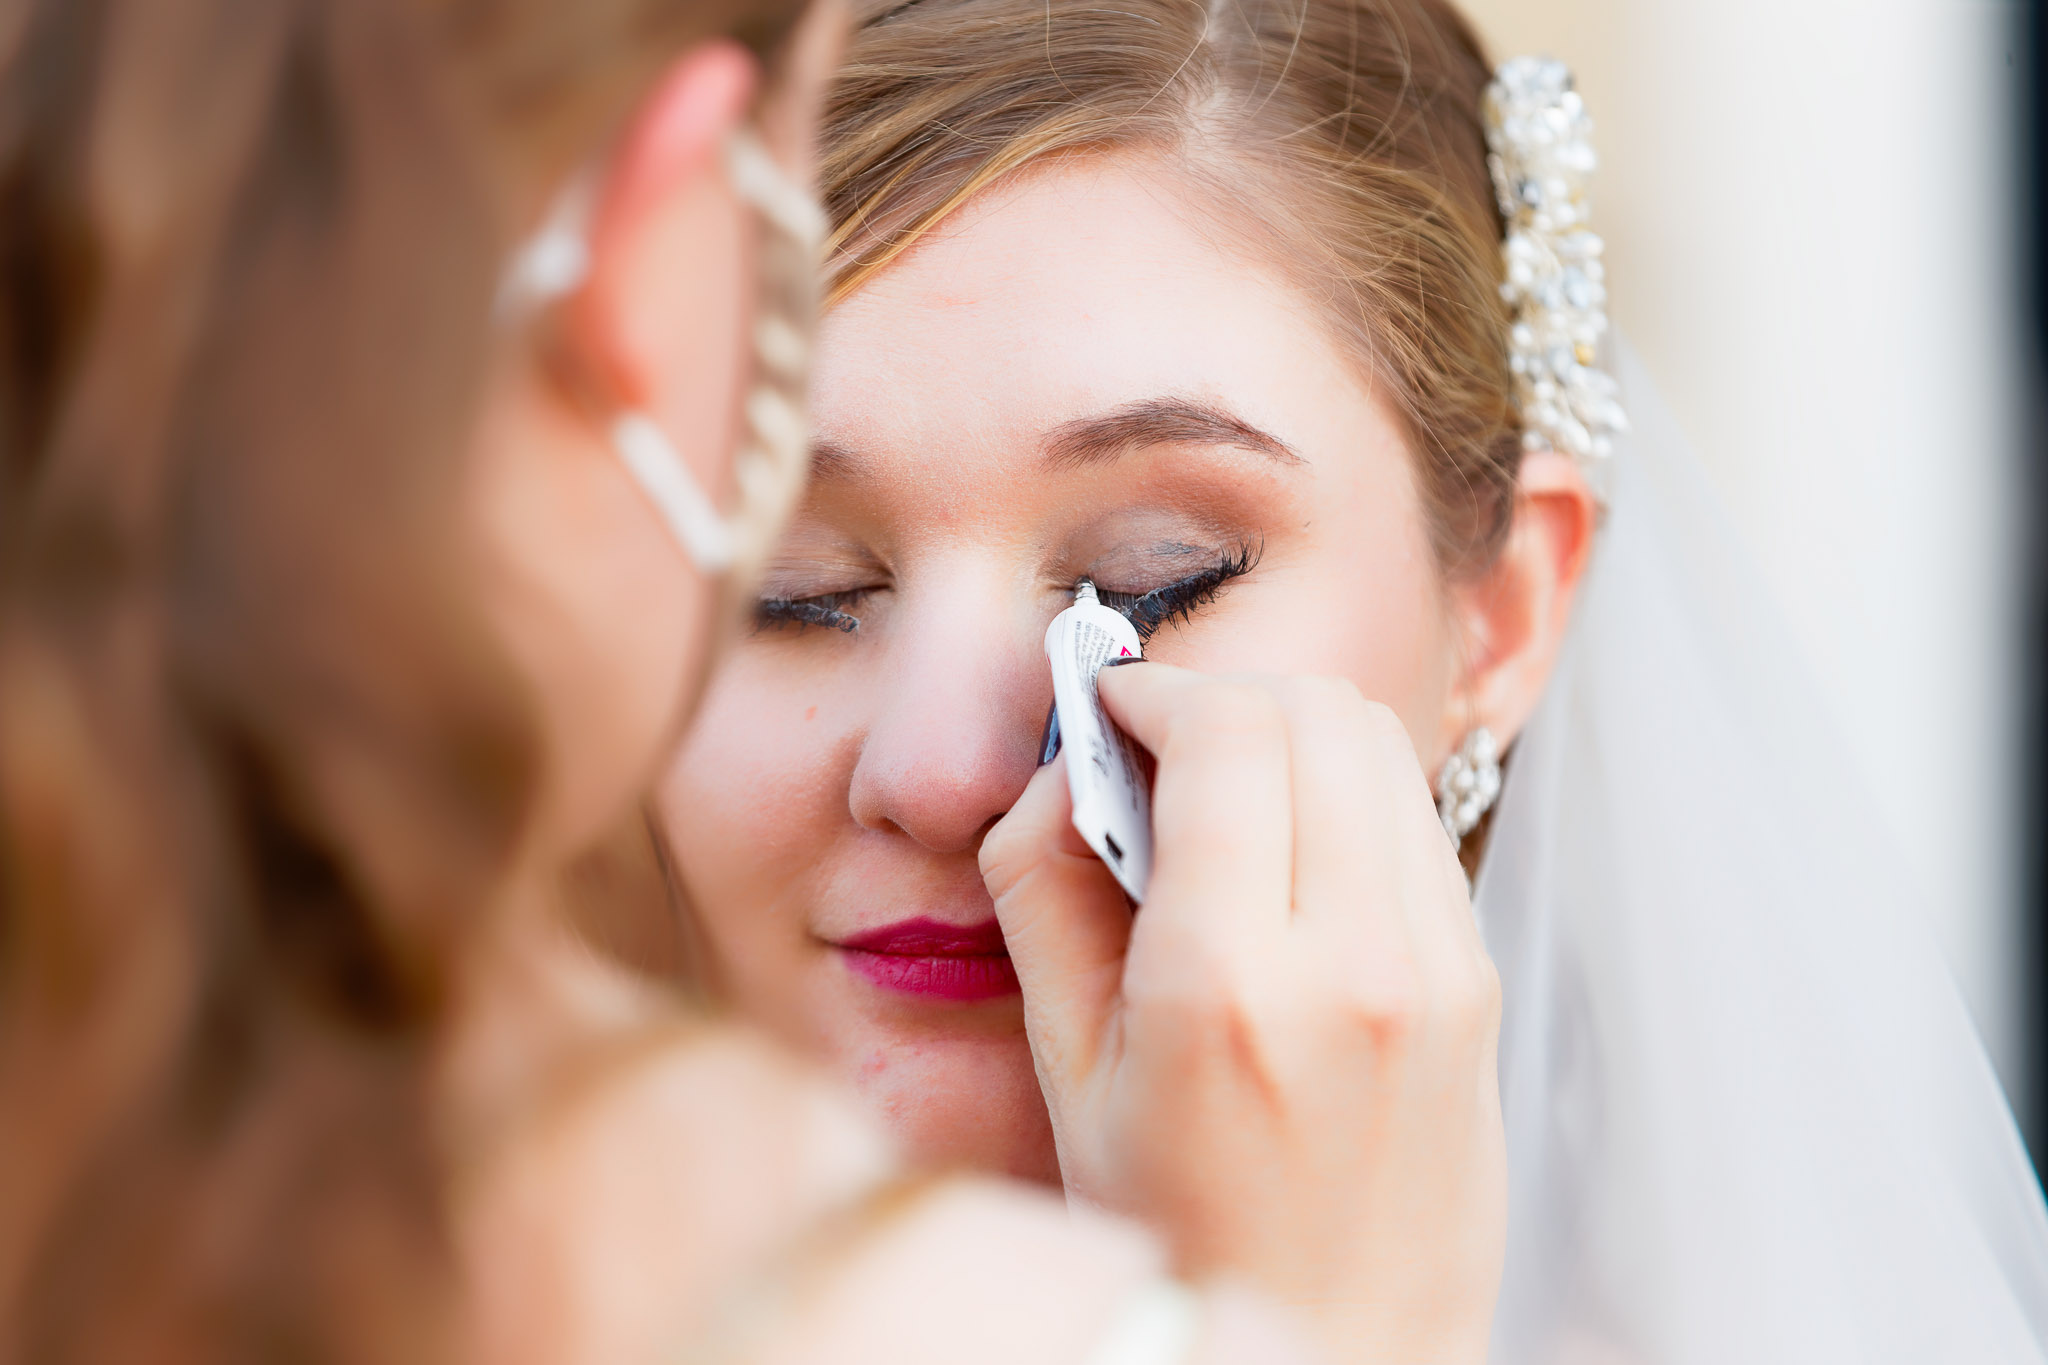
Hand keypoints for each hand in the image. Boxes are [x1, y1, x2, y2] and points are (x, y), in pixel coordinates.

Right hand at [979, 664, 1504, 1363]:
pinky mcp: (1478, 980)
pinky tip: (1288, 856)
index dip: (1155, 691)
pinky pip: (1413, 824)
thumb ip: (1042, 894)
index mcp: (1229, 990)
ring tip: (1223, 795)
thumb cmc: (1183, 1230)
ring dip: (1290, 733)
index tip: (1110, 709)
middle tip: (1159, 743)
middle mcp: (1356, 962)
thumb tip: (1066, 769)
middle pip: (1314, 713)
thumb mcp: (1069, 1074)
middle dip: (1223, 696)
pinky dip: (1344, 796)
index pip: (1226, 735)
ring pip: (1378, 749)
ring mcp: (1439, 970)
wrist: (1339, 1348)